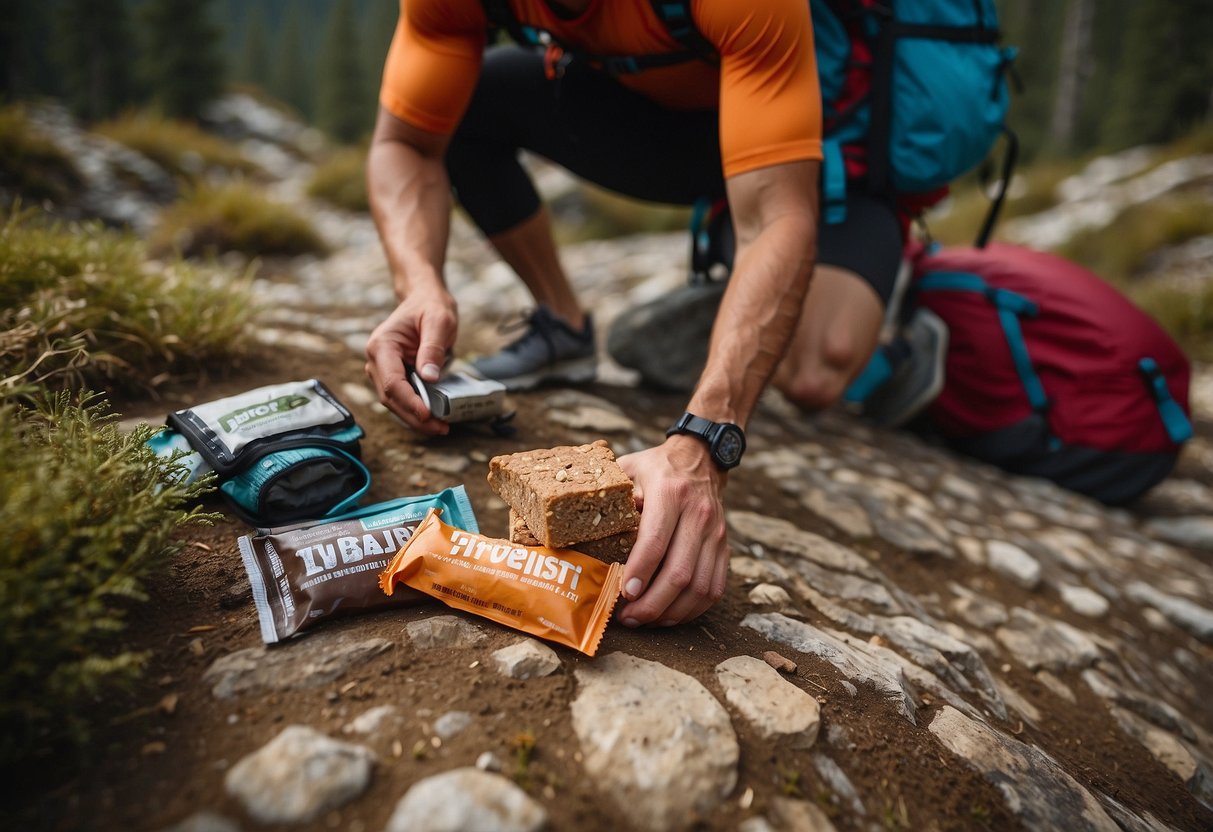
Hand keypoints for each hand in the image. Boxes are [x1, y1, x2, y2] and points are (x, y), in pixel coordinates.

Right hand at [364, 289, 457, 435]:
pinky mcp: (392, 375)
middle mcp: (376, 359)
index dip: (410, 403)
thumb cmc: (430, 307)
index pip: (393, 382)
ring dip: (414, 418)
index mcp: (382, 345)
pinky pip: (401, 398)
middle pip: (390, 398)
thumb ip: (433, 349)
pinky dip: (415, 410)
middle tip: (440, 428)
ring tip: (440, 427)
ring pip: (393, 402)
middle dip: (414, 417)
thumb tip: (429, 378)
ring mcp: (381, 369)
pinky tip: (432, 419)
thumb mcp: (439, 321)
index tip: (429, 415)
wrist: (424, 299)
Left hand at [616, 436, 729, 626]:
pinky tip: (669, 614)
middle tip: (628, 617)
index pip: (656, 541)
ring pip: (699, 587)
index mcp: (670, 493)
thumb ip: (615, 497)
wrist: (700, 458)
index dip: (639, 572)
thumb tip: (595, 532)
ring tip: (645, 620)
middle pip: (679, 572)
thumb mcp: (629, 469)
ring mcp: (715, 533)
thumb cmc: (655, 468)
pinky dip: (692, 609)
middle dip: (652, 604)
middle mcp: (697, 514)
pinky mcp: (724, 547)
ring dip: (671, 612)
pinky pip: (713, 588)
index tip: (623, 594)